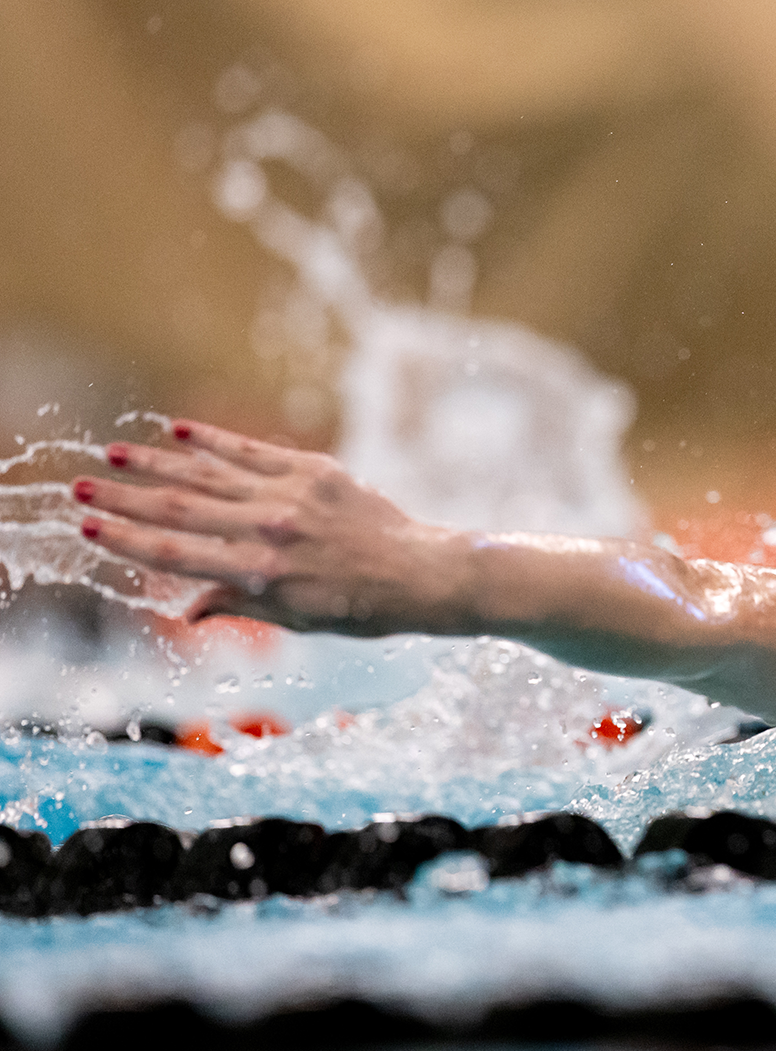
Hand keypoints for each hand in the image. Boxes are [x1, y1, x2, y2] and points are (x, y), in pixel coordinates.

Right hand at [74, 420, 462, 633]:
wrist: (420, 573)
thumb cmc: (358, 607)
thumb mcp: (294, 619)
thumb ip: (238, 604)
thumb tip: (187, 609)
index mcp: (259, 575)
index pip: (177, 554)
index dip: (129, 541)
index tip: (90, 529)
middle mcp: (269, 532)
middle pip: (180, 509)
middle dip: (124, 498)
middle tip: (80, 487)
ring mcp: (291, 497)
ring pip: (208, 474)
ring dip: (156, 464)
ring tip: (113, 454)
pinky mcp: (314, 471)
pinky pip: (252, 451)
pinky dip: (212, 440)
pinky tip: (176, 430)